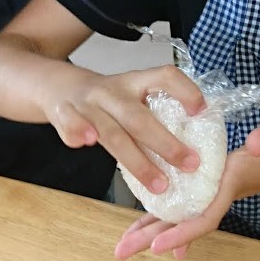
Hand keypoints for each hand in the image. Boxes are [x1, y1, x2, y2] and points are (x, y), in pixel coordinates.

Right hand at [44, 66, 206, 193]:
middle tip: (190, 165)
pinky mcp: (63, 114)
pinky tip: (88, 144)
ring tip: (158, 184)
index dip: (184, 91)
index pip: (164, 76)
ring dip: (136, 161)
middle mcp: (112, 92)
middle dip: (166, 144)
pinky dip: (78, 133)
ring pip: (112, 133)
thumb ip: (152, 117)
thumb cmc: (105, 101)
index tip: (201, 111)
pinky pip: (71, 126)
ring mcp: (87, 104)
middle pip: (139, 118)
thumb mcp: (129, 97)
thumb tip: (189, 153)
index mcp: (134, 82)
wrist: (58, 87)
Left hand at [115, 117, 259, 259]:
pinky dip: (168, 217)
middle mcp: (220, 194)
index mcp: (231, 183)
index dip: (180, 232)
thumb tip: (257, 143)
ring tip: (125, 243)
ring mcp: (216, 193)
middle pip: (183, 223)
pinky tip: (155, 230)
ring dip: (152, 229)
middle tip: (119, 253)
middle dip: (151, 238)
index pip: (204, 216)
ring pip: (180, 216)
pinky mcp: (214, 186)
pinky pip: (186, 206)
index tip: (156, 248)